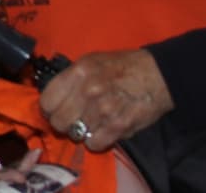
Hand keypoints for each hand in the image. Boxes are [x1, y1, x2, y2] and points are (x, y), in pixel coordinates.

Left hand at [39, 49, 173, 151]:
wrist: (158, 74)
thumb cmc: (121, 66)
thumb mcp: (90, 62)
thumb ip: (69, 79)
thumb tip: (51, 98)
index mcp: (78, 72)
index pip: (47, 101)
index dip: (49, 108)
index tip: (54, 110)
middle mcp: (88, 91)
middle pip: (58, 122)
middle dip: (62, 123)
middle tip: (72, 120)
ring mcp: (103, 110)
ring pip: (75, 134)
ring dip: (81, 132)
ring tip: (91, 122)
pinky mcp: (119, 126)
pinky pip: (94, 144)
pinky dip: (96, 141)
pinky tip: (102, 131)